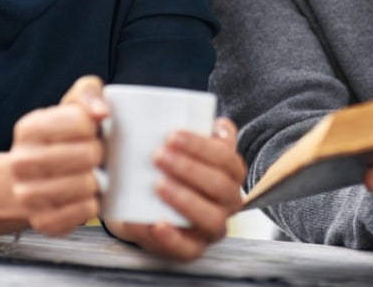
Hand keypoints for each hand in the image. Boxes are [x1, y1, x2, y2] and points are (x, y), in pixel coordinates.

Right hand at [9, 75, 108, 236]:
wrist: (32, 178)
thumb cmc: (62, 136)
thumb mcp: (72, 104)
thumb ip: (89, 94)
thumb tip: (102, 112)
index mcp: (28, 128)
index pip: (81, 121)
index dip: (95, 125)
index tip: (91, 129)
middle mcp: (21, 162)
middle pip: (87, 155)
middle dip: (99, 153)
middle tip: (94, 154)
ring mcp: (27, 195)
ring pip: (86, 185)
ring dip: (98, 179)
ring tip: (92, 173)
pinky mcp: (42, 221)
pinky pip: (84, 212)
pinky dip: (93, 202)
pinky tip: (86, 194)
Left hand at [105, 117, 246, 261]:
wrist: (141, 204)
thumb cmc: (167, 166)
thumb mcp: (184, 144)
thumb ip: (199, 124)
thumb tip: (216, 122)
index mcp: (231, 172)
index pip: (226, 157)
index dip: (202, 146)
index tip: (171, 134)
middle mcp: (229, 201)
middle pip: (220, 186)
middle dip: (189, 169)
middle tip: (158, 155)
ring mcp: (212, 228)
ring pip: (212, 219)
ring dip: (185, 199)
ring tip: (158, 184)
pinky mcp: (192, 249)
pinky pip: (188, 250)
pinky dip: (172, 237)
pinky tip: (155, 222)